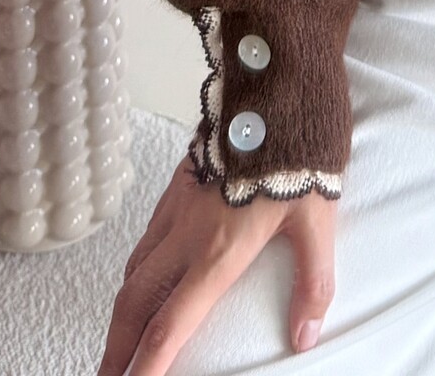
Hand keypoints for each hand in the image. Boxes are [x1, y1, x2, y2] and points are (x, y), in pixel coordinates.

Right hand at [96, 155, 337, 372]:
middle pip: (135, 304)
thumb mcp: (317, 222)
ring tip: (118, 340)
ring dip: (122, 312)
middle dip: (117, 349)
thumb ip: (312, 283)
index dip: (146, 366)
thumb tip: (305, 336)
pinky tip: (140, 278)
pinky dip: (134, 271)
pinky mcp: (177, 182)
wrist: (275, 87)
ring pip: (134, 270)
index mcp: (217, 252)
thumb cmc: (299, 152)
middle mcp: (186, 234)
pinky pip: (145, 238)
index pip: (171, 325)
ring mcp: (176, 207)